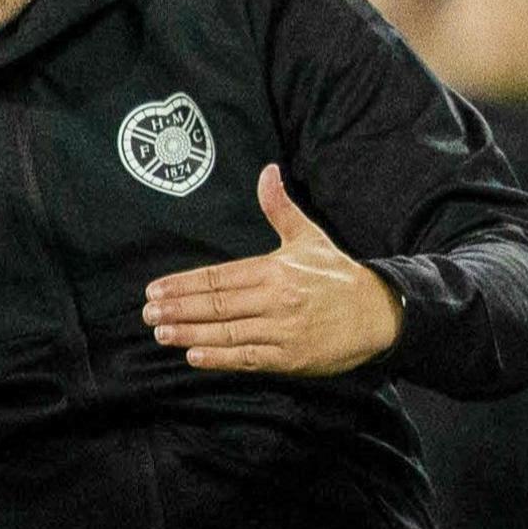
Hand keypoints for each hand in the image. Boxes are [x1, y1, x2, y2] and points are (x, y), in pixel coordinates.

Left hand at [142, 164, 403, 376]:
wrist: (380, 313)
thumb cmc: (336, 275)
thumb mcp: (308, 237)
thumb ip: (279, 208)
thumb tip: (267, 171)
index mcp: (273, 270)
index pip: (217, 277)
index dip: (183, 284)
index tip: (154, 290)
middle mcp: (275, 299)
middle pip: (216, 305)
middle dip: (178, 309)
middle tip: (148, 313)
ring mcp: (282, 331)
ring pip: (227, 332)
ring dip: (190, 333)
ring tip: (161, 333)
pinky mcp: (291, 358)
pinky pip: (248, 358)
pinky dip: (220, 358)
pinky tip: (194, 356)